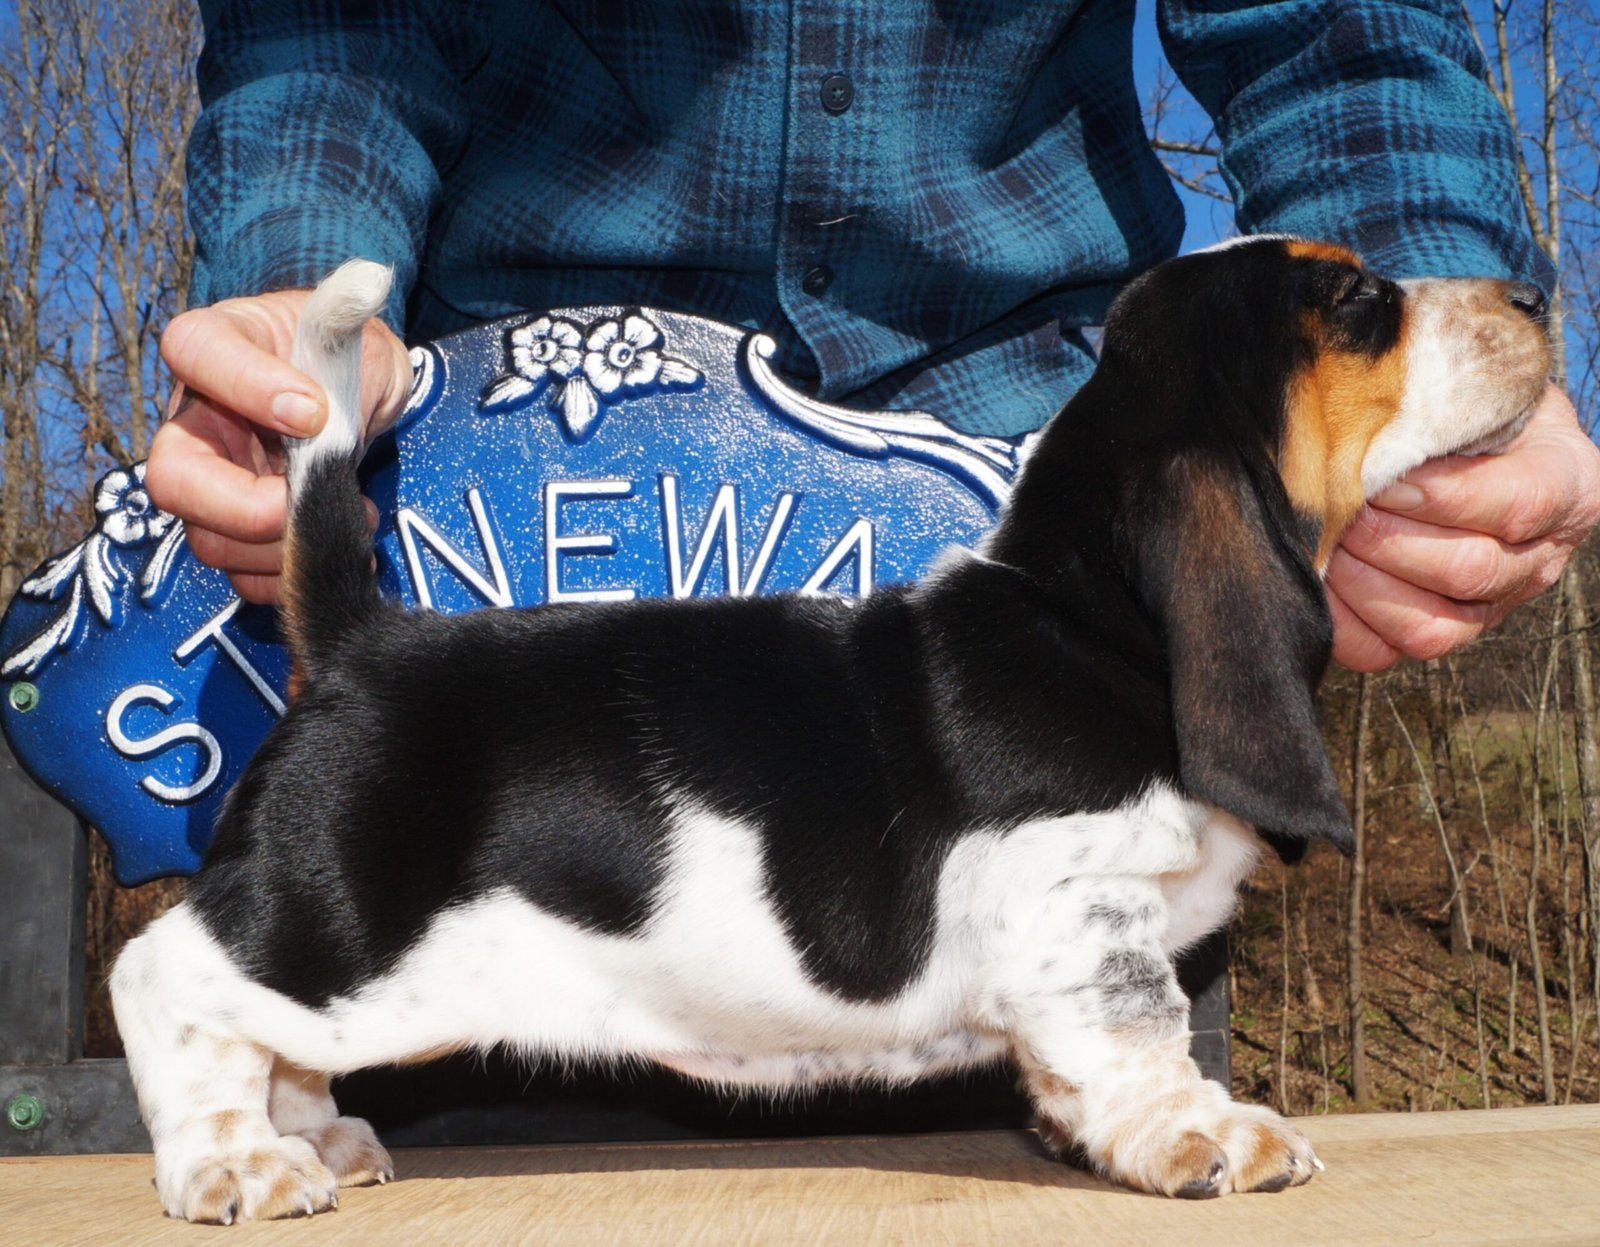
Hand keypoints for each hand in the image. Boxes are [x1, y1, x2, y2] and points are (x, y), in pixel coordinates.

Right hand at [146, 291, 412, 603]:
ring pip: (209, 538)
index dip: (246, 386)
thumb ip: (348, 310)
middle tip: (302, 501)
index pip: (193, 352)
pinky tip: (342, 546)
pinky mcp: (236, 529)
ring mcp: (211, 482)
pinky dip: (290, 575)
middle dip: (242, 507)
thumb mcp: (350, 326)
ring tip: (348, 516)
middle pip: (174, 480)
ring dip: (279, 548)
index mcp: (213, 346)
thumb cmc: (339, 353)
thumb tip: (369, 280)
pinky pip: (241, 573)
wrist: (349, 393)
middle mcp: (196, 420)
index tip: (312, 410)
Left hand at [1328, 383, 1599, 671]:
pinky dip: (1343, 623)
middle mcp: (1540, 556)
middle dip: (1386, 538)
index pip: (1519, 503)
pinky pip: (1388, 652)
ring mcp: (1492, 605)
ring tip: (1325, 539)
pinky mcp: (1440, 630)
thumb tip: (1375, 396)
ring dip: (1362, 583)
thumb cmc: (1464, 403)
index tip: (1385, 477)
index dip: (1445, 496)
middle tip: (1336, 505)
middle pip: (1468, 569)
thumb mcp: (1477, 381)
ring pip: (1430, 626)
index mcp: (1568, 483)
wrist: (1463, 437)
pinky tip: (1317, 580)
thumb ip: (1451, 391)